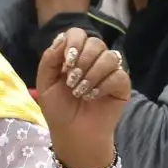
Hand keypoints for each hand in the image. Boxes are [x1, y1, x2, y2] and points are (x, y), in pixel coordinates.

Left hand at [35, 26, 130, 167]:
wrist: (72, 133)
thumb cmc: (59, 109)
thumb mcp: (45, 83)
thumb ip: (49, 60)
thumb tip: (62, 38)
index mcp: (75, 56)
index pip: (78, 33)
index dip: (73, 44)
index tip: (66, 63)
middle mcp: (94, 60)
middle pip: (96, 42)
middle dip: (82, 61)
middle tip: (72, 82)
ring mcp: (110, 71)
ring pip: (109, 57)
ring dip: (91, 75)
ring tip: (80, 92)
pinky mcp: (122, 85)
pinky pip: (119, 75)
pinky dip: (104, 85)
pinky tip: (94, 96)